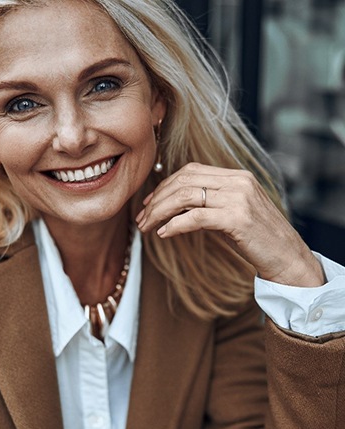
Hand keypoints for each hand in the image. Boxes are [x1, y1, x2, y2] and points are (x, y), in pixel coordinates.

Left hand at [136, 162, 324, 286]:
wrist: (287, 257)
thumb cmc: (258, 238)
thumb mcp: (233, 212)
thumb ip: (210, 202)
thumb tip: (175, 205)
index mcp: (236, 176)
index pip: (190, 171)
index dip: (164, 186)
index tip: (148, 203)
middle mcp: (238, 182)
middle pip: (184, 181)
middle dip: (157, 200)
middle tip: (141, 219)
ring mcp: (239, 198)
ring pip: (185, 197)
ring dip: (159, 212)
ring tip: (146, 227)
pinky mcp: (237, 218)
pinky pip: (196, 217)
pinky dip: (175, 225)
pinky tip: (163, 234)